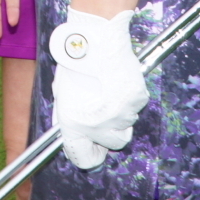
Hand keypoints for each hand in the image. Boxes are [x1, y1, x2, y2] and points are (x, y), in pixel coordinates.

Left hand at [48, 7, 149, 169]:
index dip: (89, 152)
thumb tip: (74, 133)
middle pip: (115, 143)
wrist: (96, 39)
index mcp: (74, 125)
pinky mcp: (136, 99)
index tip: (92, 145)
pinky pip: (136, 107)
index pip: (86, 160)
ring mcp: (120, 113)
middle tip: (103, 111)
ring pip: (128, 124)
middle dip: (110, 131)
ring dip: (121, 113)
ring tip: (109, 90)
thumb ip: (68, 118)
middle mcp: (98, 124)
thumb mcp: (63, 94)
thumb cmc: (76, 64)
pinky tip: (118, 81)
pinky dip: (130, 98)